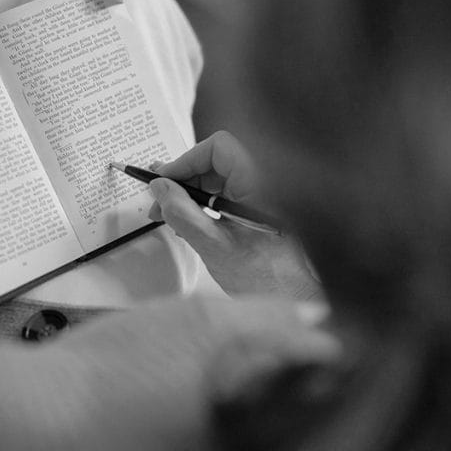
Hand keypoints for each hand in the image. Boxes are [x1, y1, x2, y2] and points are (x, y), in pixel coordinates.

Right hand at [149, 130, 318, 298]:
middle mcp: (265, 183)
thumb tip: (161, 188)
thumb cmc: (266, 278)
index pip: (218, 148)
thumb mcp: (213, 245)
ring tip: (169, 214)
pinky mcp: (258, 209)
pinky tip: (188, 222)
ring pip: (218, 179)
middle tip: (160, 199)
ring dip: (191, 193)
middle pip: (215, 162)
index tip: (165, 180)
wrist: (290, 301)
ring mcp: (262, 196)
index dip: (187, 160)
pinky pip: (225, 194)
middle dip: (184, 179)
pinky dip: (203, 204)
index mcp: (261, 183)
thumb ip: (182, 213)